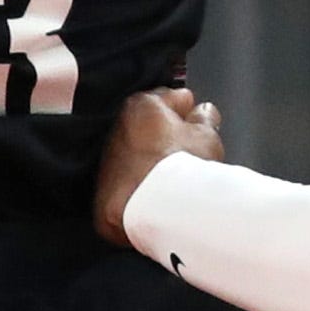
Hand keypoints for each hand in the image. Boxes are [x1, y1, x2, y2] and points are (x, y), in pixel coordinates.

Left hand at [95, 86, 225, 247]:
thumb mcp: (206, 136)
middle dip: (166, 138)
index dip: (188, 111)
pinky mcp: (103, 196)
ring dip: (150, 164)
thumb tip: (203, 110)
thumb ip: (205, 117)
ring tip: (174, 183)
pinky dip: (139, 191)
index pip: (170, 98)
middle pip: (149, 130)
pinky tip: (158, 201)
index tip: (198, 122)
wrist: (159, 212)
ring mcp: (107, 163)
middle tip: (189, 155)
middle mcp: (117, 129)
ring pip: (136, 159)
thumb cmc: (183, 167)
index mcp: (141, 106)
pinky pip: (126, 188)